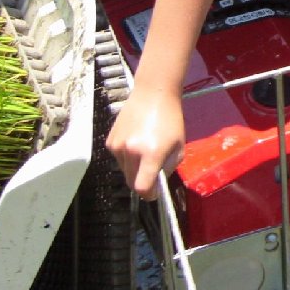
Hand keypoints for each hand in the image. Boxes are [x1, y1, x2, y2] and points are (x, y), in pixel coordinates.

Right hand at [105, 86, 184, 200]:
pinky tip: (135, 142)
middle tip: (152, 172)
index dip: (148, 194)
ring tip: (145, 150)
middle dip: (142, 182)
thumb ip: (169, 167)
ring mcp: (118, 146)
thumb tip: (158, 181)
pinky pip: (118, 158)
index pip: (142, 187)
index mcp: (151, 154)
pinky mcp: (110, 141)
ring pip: (124, 170)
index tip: (154, 192)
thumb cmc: (171, 119)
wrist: (153, 94)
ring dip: (134, 168)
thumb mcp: (179, 146)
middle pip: (131, 182)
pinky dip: (126, 157)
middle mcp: (131, 152)